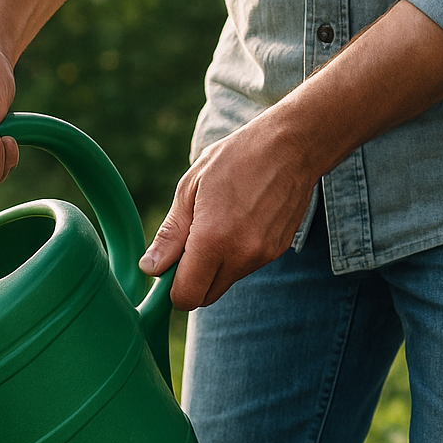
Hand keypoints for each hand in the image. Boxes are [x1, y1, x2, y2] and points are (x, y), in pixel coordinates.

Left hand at [138, 111, 316, 309]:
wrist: (291, 145)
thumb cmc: (235, 159)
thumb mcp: (190, 189)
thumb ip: (169, 235)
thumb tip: (150, 268)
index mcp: (213, 241)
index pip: (186, 297)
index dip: (173, 288)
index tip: (171, 267)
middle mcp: (241, 256)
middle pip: (206, 297)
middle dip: (192, 280)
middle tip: (191, 243)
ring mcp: (262, 256)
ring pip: (225, 282)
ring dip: (215, 266)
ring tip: (220, 223)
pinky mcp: (277, 251)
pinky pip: (246, 267)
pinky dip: (236, 255)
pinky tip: (241, 221)